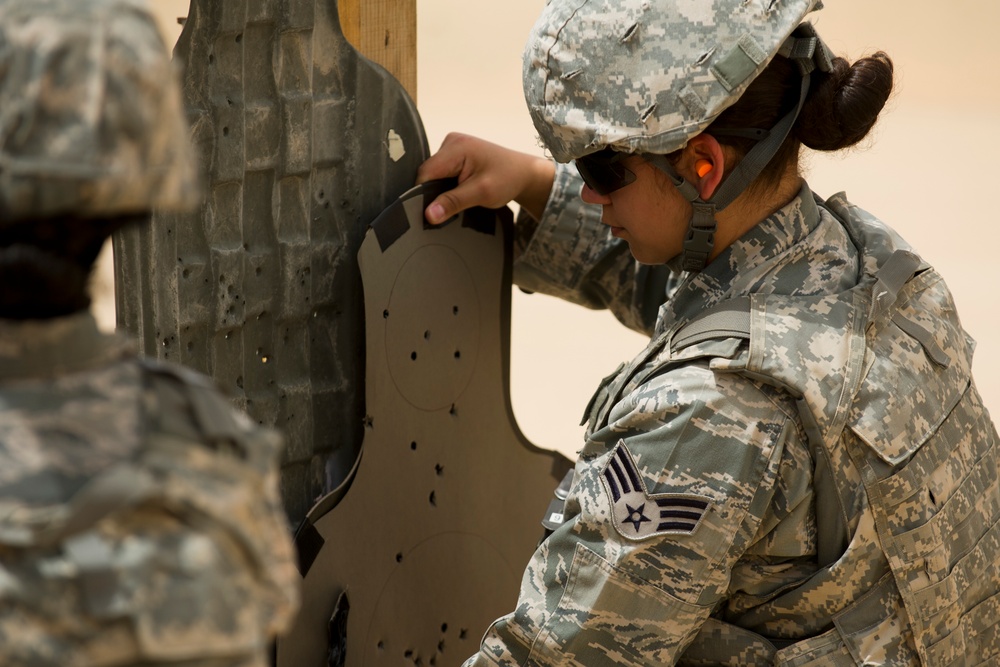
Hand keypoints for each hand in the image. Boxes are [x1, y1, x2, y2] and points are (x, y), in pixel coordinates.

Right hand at [416, 133, 554, 224]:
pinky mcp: (455, 154)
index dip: (423, 194)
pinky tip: (457, 193)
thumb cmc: (508, 179)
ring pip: (434, 175)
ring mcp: (452, 147)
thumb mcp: (481, 193)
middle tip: (446, 211)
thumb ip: (453, 202)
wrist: (524, 173)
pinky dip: (446, 186)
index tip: (428, 214)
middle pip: (428, 173)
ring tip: (457, 199)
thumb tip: (428, 214)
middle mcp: (451, 142)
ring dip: (441, 190)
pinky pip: (442, 173)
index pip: (426, 173)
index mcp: (456, 147)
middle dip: (433, 193)